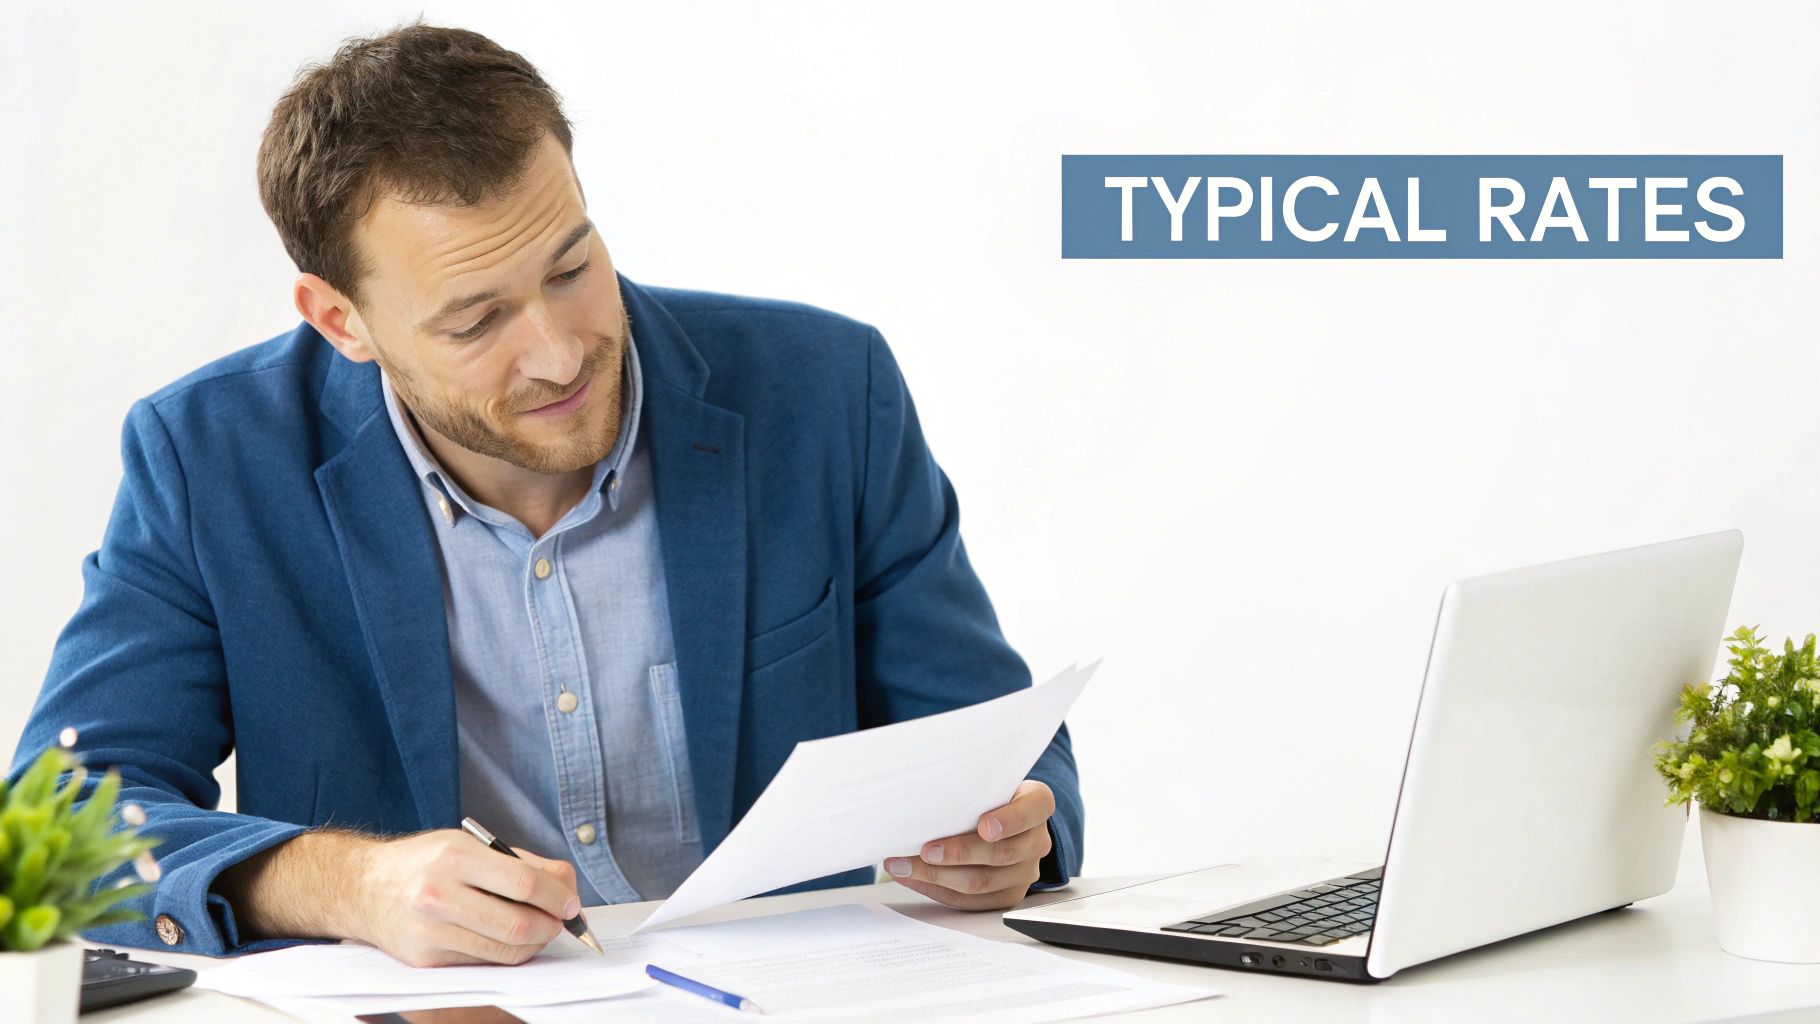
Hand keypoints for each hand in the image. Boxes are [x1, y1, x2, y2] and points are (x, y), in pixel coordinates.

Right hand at [350, 829, 581, 966]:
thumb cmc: (425, 861)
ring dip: (535, 943)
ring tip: (541, 929)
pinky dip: (507, 954)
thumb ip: (519, 863)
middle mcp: (439, 895)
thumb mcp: (468, 844)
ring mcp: (430, 931)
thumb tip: (565, 886)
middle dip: (552, 926)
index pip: (524, 883)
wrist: (363, 887)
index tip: (571, 903)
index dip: (557, 896)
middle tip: (562, 920)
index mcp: (455, 857)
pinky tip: (510, 939)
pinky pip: (483, 962)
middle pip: (518, 925)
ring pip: (505, 951)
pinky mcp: (425, 959)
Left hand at [884, 779, 1054, 909]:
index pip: (1032, 810)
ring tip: (905, 866)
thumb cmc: (989, 797)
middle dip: (959, 854)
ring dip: (938, 876)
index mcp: (1036, 804)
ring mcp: (1025, 871)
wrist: (1003, 819)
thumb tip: (920, 793)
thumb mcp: (988, 782)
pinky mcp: (1007, 894)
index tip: (983, 826)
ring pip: (982, 882)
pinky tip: (914, 877)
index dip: (1009, 821)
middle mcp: (1037, 840)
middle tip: (927, 851)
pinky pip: (971, 901)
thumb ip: (969, 786)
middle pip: (1001, 853)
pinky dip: (937, 889)